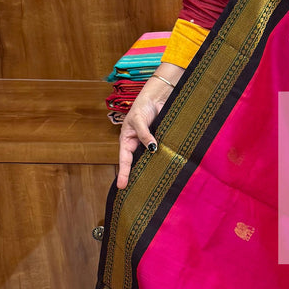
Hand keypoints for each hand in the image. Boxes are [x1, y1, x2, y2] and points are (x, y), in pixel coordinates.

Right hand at [116, 66, 182, 188]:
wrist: (158, 96)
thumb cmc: (142, 106)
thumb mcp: (139, 120)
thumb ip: (145, 134)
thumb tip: (152, 148)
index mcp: (127, 140)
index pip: (124, 160)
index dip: (124, 173)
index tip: (121, 186)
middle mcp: (138, 145)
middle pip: (136, 163)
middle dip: (137, 176)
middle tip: (138, 192)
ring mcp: (150, 144)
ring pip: (150, 160)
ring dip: (151, 169)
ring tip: (152, 185)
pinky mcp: (161, 141)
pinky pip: (161, 153)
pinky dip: (163, 160)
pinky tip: (167, 169)